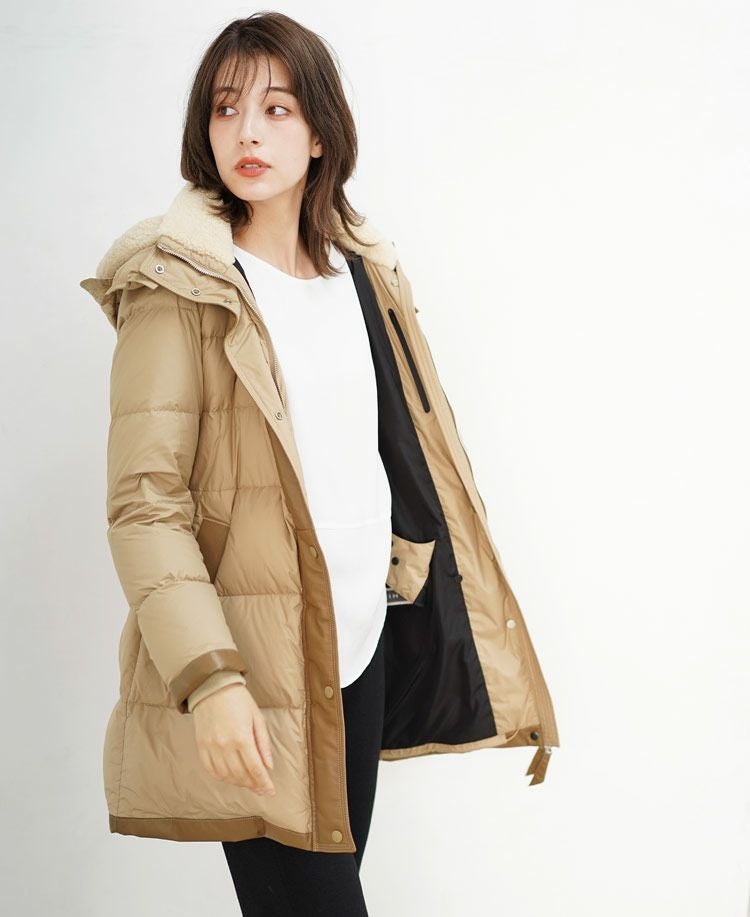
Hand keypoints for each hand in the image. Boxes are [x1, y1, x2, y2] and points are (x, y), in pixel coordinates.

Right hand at [192, 682, 275, 796]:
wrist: (213, 687)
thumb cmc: (239, 700)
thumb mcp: (257, 718)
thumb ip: (263, 743)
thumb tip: (268, 766)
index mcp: (242, 737)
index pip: (255, 768)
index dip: (264, 783)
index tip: (270, 792)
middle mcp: (225, 745)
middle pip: (241, 775)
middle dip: (253, 785)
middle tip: (262, 788)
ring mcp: (211, 747)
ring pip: (226, 776)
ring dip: (239, 783)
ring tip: (249, 783)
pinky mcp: (201, 746)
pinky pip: (211, 770)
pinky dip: (222, 778)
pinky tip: (231, 778)